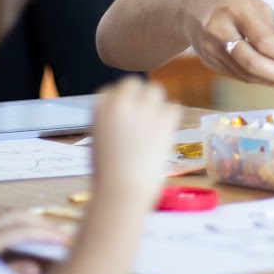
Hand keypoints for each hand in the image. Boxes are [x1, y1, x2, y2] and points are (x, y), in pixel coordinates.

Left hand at [0, 208, 68, 273]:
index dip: (44, 234)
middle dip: (38, 221)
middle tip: (58, 231)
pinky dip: (9, 221)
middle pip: (12, 215)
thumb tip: (35, 269)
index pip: (20, 231)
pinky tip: (15, 232)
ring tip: (42, 230)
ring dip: (25, 219)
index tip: (63, 240)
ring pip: (1, 214)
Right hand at [89, 77, 178, 206]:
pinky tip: (166, 132)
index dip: (121, 102)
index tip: (124, 116)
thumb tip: (127, 111)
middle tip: (143, 115)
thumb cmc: (107, 173)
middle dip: (139, 96)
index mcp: (100, 107)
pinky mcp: (163, 120)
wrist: (121, 190)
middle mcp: (121, 102)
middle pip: (134, 83)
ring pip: (156, 90)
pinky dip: (171, 118)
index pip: (112, 90)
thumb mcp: (99, 138)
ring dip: (156, 103)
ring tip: (155, 122)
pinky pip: (174, 107)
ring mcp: (143, 109)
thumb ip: (111, 120)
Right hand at [178, 0, 273, 86]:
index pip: (262, 39)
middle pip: (251, 62)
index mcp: (234, 10)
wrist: (191, 7)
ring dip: (272, 80)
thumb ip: (272, 30)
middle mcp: (218, 31)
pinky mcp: (210, 63)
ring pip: (245, 73)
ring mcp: (210, 50)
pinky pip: (238, 75)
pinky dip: (258, 79)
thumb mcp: (253, 4)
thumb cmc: (227, 1)